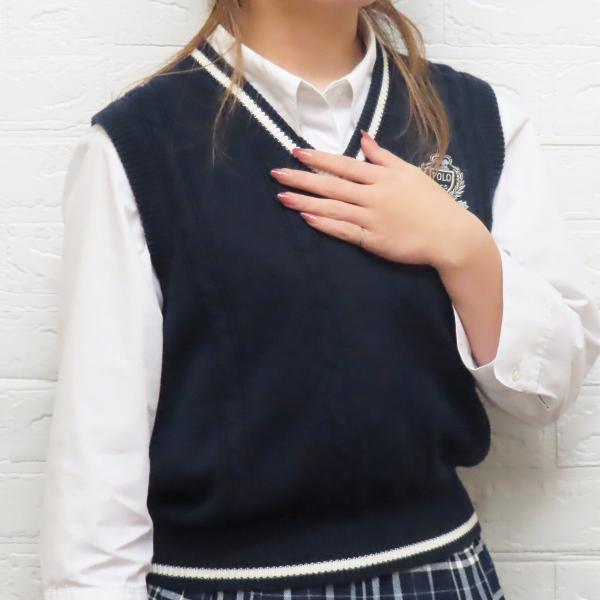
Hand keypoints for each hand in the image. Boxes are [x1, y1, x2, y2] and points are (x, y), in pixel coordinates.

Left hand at [270, 130, 485, 269]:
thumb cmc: (432, 202)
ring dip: (306, 201)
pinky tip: (307, 218)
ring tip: (282, 197)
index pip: (344, 165)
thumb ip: (383, 157)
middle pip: (331, 185)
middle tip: (277, 173)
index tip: (296, 152)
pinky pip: (345, 231)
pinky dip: (325, 224)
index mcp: (382, 177)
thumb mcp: (410, 173)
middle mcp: (374, 195)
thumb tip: (363, 137)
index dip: (318, 159)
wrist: (450, 235)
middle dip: (302, 178)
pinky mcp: (374, 241)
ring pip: (333, 207)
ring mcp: (373, 219)